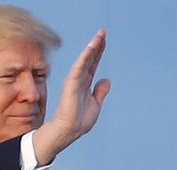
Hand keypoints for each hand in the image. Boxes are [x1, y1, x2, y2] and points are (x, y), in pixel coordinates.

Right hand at [34, 29, 110, 164]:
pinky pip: (79, 67)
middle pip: (89, 58)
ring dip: (92, 48)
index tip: (104, 40)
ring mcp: (74, 80)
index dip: (99, 52)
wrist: (70, 130)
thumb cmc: (79, 120)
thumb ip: (100, 91)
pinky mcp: (71, 83)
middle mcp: (79, 79)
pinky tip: (91, 48)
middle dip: (96, 45)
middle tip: (103, 32)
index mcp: (85, 83)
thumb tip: (106, 80)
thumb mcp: (95, 104)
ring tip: (100, 36)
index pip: (93, 63)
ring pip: (84, 60)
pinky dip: (85, 57)